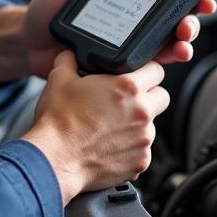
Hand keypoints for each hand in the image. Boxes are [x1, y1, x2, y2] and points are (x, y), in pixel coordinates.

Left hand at [22, 0, 216, 78]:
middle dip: (192, 21)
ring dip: (183, 44)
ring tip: (183, 44)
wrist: (26, 44)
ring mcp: (129, 45)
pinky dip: (162, 64)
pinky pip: (146, 67)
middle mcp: (133, 22)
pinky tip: (167, 60)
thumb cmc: (44, 11)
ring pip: (167, 46)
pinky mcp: (120, 67)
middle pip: (174, 21)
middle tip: (191, 22)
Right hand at [22, 51, 167, 202]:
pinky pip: (143, 150)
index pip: (157, 70)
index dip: (146, 72)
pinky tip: (110, 146)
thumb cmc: (59, 123)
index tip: (138, 77)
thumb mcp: (59, 80)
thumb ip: (69, 60)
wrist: (54, 159)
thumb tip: (69, 55)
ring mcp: (144, 138)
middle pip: (162, 97)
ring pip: (152, 126)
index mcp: (128, 87)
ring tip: (112, 128)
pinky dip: (130, 148)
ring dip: (138, 125)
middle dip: (148, 98)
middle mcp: (142, 112)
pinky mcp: (140, 161)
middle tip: (127, 103)